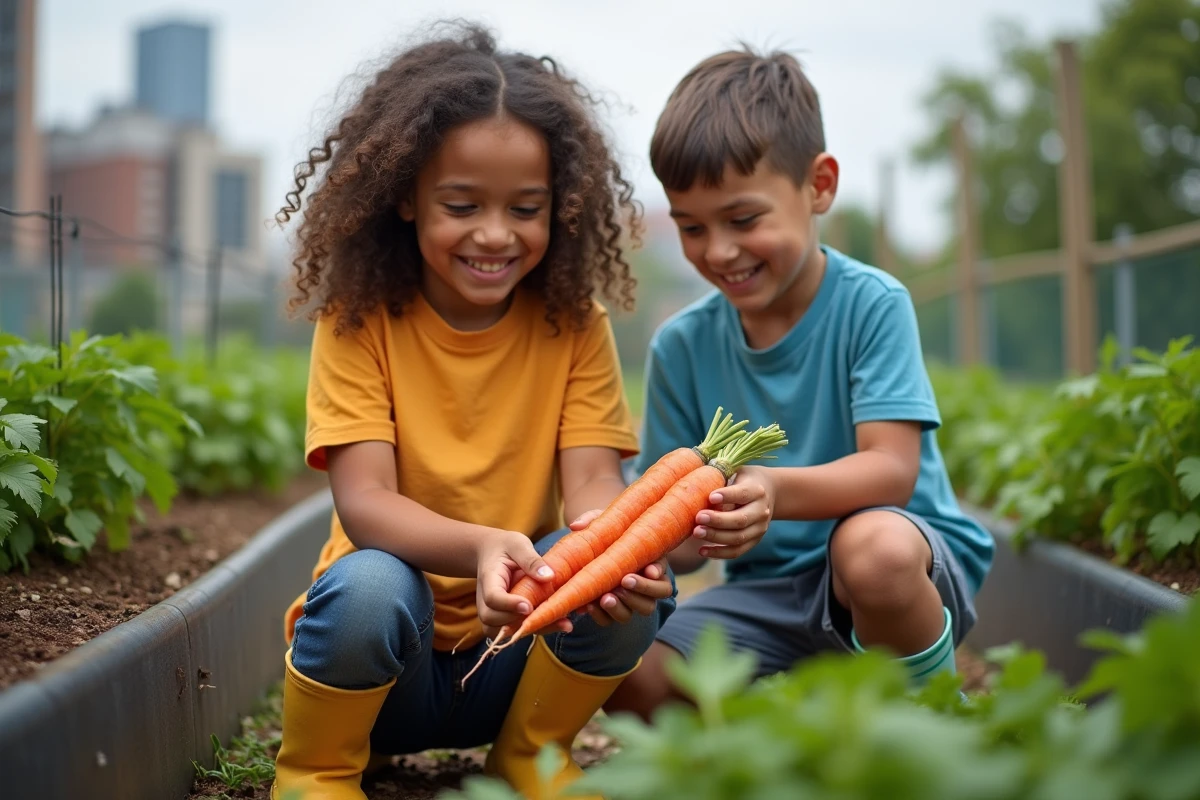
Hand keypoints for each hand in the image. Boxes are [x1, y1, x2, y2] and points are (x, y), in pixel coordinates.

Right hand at [476, 531, 571, 640]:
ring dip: (533, 630)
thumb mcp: (518, 545)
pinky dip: (536, 629)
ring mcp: (493, 612)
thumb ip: (531, 560)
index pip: (493, 598)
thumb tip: (549, 576)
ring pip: (503, 631)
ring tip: (563, 624)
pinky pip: (516, 630)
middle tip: (553, 616)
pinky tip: (560, 623)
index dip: (509, 605)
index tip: (528, 606)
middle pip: (493, 619)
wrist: (491, 554)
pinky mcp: (505, 618)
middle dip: (521, 623)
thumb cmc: (505, 547)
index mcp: (489, 579)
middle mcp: (485, 600)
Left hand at [569, 508, 673, 626]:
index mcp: (652, 559)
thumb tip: (575, 526)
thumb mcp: (601, 523)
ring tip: (606, 598)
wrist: (588, 557)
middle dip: (643, 588)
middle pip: (659, 593)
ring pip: (641, 610)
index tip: (649, 569)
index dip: (658, 570)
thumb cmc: (604, 534)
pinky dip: (601, 615)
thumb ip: (592, 520)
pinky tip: (589, 605)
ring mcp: (634, 599)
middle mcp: (649, 582)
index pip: (663, 568)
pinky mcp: (614, 612)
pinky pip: (613, 620)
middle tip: (624, 581)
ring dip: (624, 606)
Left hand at [693, 465, 774, 559]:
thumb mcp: (736, 471)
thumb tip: (694, 483)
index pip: (743, 494)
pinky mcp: (754, 541)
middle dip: (718, 521)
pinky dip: (719, 553)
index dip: (727, 496)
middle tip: (698, 517)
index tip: (710, 497)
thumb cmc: (743, 479)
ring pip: (738, 538)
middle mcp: (761, 511)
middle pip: (740, 520)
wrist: (769, 492)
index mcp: (757, 490)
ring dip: (716, 537)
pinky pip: (737, 551)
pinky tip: (702, 551)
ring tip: (696, 532)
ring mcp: (759, 528)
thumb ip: (720, 477)